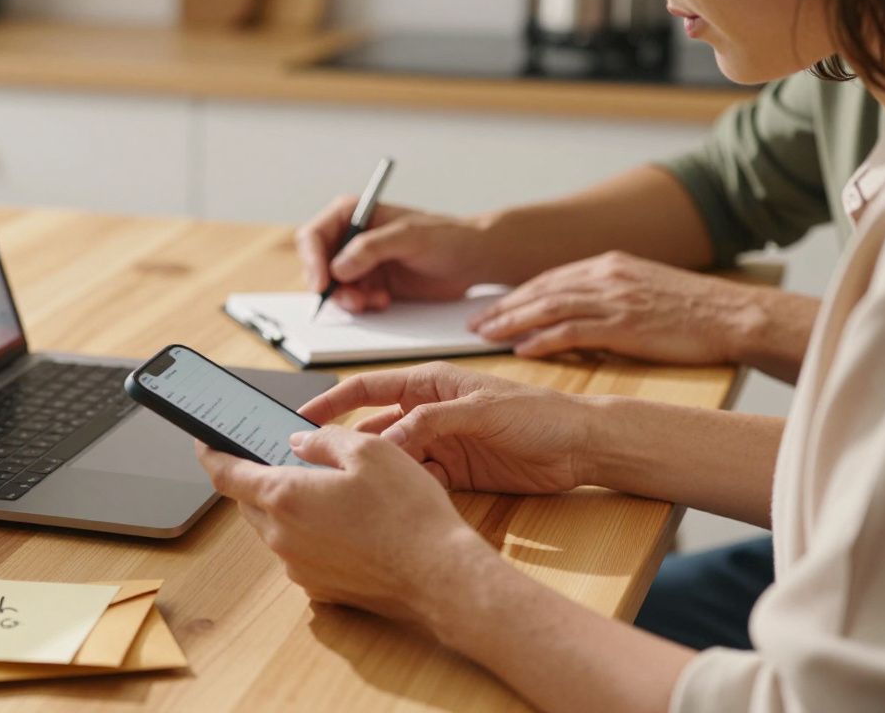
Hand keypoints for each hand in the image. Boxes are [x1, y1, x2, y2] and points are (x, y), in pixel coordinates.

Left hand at [196, 427, 492, 622]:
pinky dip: (310, 533)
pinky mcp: (319, 588)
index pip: (226, 474)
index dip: (211, 454)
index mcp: (285, 497)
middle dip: (259, 477)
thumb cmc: (408, 513)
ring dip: (289, 506)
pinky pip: (300, 552)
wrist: (439, 575)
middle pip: (251, 501)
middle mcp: (282, 537)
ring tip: (329, 489)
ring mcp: (298, 567)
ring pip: (276, 528)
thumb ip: (323, 441)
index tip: (203, 442)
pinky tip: (347, 524)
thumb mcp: (369, 451)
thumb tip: (299, 443)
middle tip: (282, 458)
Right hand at [295, 196, 488, 312]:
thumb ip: (372, 248)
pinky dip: (362, 306)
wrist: (472, 260)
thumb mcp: (410, 237)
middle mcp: (351, 238)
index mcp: (353, 214)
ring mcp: (359, 263)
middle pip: (318, 265)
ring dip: (349, 299)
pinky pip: (352, 300)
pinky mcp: (371, 284)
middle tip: (355, 301)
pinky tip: (384, 301)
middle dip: (332, 287)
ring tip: (376, 300)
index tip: (323, 284)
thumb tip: (339, 266)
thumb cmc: (447, 237)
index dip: (312, 261)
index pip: (314, 236)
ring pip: (333, 287)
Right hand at [300, 362, 592, 493]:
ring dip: (374, 472)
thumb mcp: (480, 410)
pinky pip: (416, 480)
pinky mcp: (453, 473)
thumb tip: (387, 439)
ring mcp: (439, 444)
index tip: (302, 418)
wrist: (582, 448)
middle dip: (346, 446)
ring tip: (350, 488)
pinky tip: (393, 499)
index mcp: (430, 383)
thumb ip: (430, 421)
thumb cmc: (540, 413)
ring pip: (392, 458)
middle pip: (374, 428)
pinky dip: (403, 489)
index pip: (367, 388)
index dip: (332, 401)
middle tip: (318, 465)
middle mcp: (429, 412)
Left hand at [468, 251, 762, 362]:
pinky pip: (571, 331)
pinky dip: (542, 340)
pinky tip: (522, 350)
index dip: (517, 294)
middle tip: (472, 323)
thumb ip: (610, 294)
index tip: (491, 307)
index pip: (550, 278)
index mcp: (610, 265)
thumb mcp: (646, 290)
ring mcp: (615, 299)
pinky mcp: (624, 325)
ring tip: (484, 336)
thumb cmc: (695, 310)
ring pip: (548, 307)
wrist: (736, 315)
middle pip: (540, 289)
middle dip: (503, 307)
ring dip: (512, 322)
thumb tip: (578, 311)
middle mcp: (606, 276)